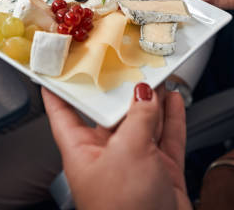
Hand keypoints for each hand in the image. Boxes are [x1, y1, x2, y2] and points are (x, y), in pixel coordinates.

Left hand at [42, 83, 191, 209]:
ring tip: (158, 74)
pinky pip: (166, 136)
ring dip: (152, 100)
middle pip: (112, 114)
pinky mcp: (161, 170)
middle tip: (130, 63)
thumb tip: (145, 93)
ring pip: (143, 122)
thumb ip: (139, 118)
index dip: (59, 90)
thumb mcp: (128, 151)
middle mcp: (107, 155)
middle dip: (122, 90)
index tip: (59, 68)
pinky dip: (172, 117)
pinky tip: (174, 100)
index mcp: (82, 151)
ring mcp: (136, 162)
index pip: (63, 113)